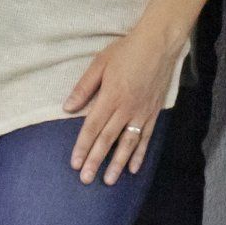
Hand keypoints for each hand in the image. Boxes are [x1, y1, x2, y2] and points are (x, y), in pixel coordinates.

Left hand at [61, 24, 177, 185]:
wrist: (158, 44)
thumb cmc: (126, 51)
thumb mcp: (100, 63)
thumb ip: (84, 87)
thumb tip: (68, 108)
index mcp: (110, 96)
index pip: (93, 126)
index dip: (83, 145)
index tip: (75, 163)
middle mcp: (126, 108)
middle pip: (108, 139)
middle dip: (96, 160)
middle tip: (86, 179)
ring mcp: (142, 113)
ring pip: (127, 143)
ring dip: (117, 163)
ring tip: (108, 180)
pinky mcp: (154, 113)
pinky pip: (146, 138)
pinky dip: (139, 154)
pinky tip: (133, 168)